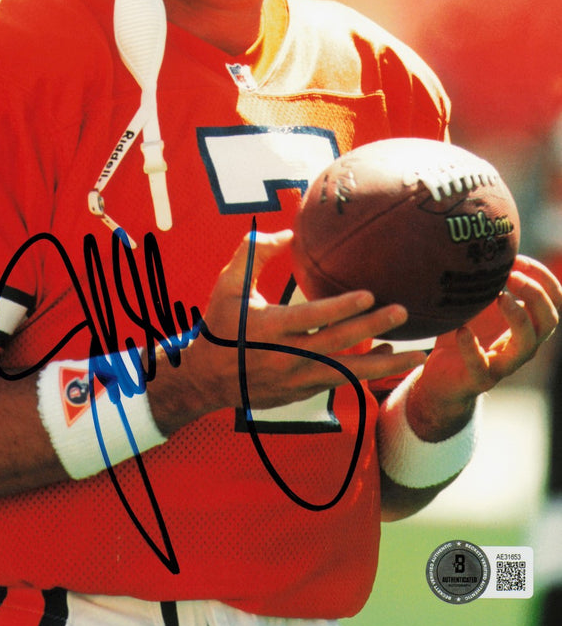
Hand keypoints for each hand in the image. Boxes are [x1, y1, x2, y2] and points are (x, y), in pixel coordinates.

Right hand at [173, 229, 426, 418]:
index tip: (369, 294)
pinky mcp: (302, 392)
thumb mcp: (227, 285)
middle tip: (402, 311)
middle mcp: (285, 357)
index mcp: (267, 328)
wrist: (206, 379)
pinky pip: (341, 380)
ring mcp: (296, 379)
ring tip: (418, 354)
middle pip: (337, 343)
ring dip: (384, 364)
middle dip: (372, 327)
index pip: (311, 318)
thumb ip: (254, 254)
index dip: (341, 308)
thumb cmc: (219, 324)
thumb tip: (290, 233)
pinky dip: (365, 370)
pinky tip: (387, 356)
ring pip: (348, 373)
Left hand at [407, 255, 560, 440]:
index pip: (554, 300)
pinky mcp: (480, 378)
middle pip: (549, 321)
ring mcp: (504, 364)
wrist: (442, 378)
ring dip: (517, 317)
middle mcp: (523, 345)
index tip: (520, 258)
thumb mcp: (476, 304)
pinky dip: (473, 347)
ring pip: (526, 345)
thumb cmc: (464, 334)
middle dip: (536, 295)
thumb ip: (485, 281)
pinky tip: (462, 330)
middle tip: (512, 275)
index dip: (544, 278)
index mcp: (528, 324)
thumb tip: (481, 240)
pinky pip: (482, 366)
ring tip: (498, 296)